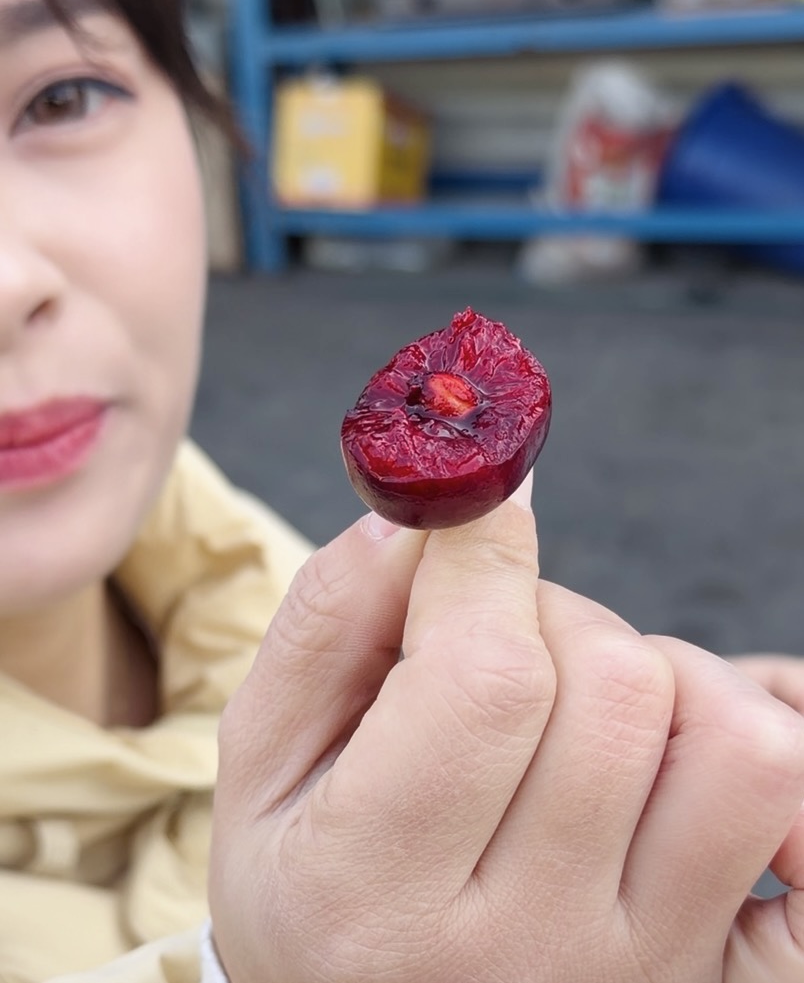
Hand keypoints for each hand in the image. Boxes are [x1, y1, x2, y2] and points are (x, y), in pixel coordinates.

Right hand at [209, 484, 803, 982]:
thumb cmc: (309, 888)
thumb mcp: (260, 765)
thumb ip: (326, 622)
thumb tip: (428, 515)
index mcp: (378, 894)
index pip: (489, 678)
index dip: (490, 558)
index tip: (477, 509)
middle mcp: (525, 949)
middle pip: (614, 688)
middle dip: (555, 616)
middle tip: (501, 645)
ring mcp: (638, 969)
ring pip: (728, 740)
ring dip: (662, 677)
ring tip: (586, 708)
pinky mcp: (715, 976)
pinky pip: (800, 823)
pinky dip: (763, 748)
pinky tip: (686, 754)